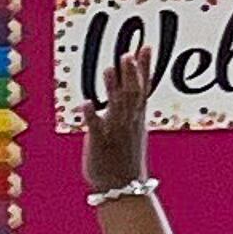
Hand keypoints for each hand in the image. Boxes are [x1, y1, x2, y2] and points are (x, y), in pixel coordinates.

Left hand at [85, 44, 153, 194]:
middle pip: (132, 93)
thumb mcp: (133, 128)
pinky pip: (95, 128)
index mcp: (136, 117)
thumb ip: (132, 107)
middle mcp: (128, 121)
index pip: (143, 87)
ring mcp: (114, 132)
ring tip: (109, 69)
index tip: (146, 47)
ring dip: (112, 88)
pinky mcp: (99, 144)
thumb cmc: (125, 157)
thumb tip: (131, 87)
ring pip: (115, 107)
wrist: (123, 186)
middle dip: (131, 74)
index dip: (145, 67)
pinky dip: (91, 115)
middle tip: (128, 53)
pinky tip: (86, 102)